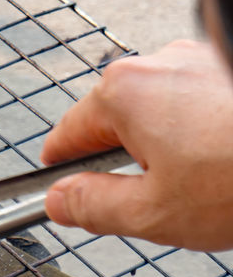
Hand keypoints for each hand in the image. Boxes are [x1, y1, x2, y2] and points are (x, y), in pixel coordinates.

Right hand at [41, 39, 232, 251]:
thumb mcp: (152, 215)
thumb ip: (92, 208)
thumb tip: (60, 201)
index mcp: (123, 94)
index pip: (64, 138)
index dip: (62, 177)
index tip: (67, 200)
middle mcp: (159, 65)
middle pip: (113, 124)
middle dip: (124, 164)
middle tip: (152, 206)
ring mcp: (200, 61)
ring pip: (158, 115)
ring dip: (166, 150)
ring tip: (200, 188)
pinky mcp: (231, 69)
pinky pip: (196, 105)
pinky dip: (201, 135)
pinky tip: (223, 166)